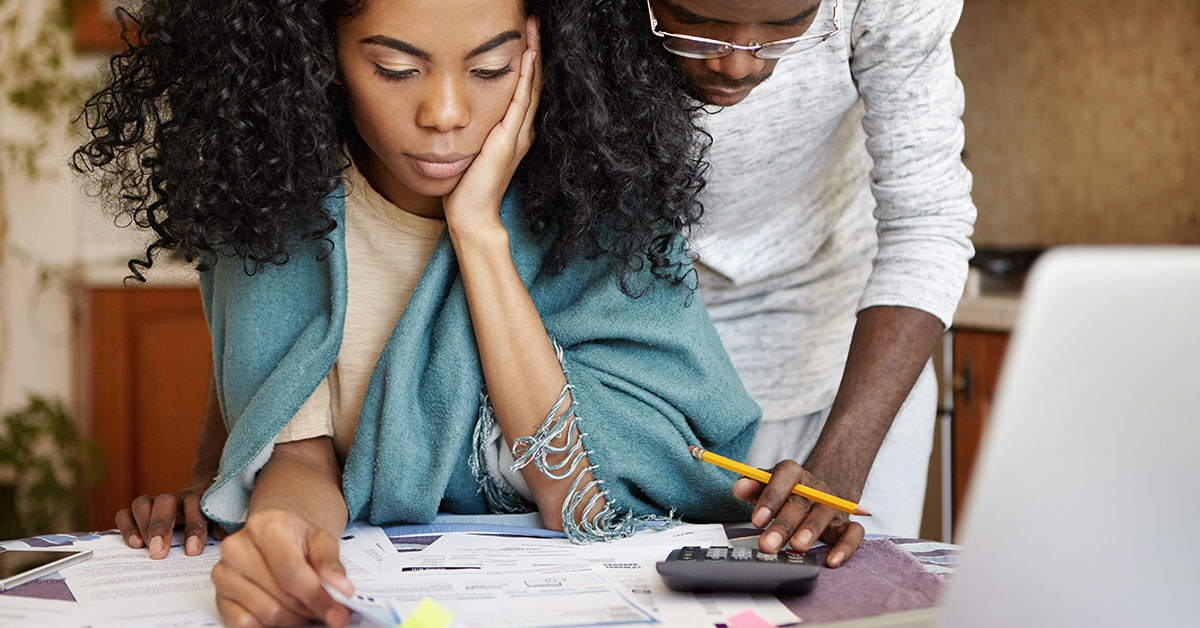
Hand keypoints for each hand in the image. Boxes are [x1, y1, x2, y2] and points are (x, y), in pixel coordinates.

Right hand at [116, 481, 225, 558]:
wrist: (206, 497)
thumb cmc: (215, 517)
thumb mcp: (224, 521)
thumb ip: (225, 526)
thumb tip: (223, 537)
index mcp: (201, 499)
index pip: (196, 506)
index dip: (194, 528)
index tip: (193, 550)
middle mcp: (178, 498)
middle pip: (165, 502)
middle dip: (160, 527)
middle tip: (158, 553)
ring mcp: (158, 503)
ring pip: (143, 503)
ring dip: (142, 526)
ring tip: (143, 547)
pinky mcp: (142, 512)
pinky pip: (126, 513)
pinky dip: (126, 526)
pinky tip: (133, 544)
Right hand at [210, 509, 352, 627]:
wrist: (274, 534)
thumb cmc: (296, 539)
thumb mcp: (320, 541)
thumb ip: (331, 564)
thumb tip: (341, 589)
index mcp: (264, 527)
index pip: (292, 573)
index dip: (318, 598)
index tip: (338, 615)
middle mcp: (237, 548)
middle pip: (281, 597)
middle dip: (309, 610)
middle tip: (327, 612)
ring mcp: (223, 573)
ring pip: (266, 613)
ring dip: (293, 619)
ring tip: (306, 609)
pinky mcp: (218, 596)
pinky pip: (244, 623)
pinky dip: (268, 625)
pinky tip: (284, 612)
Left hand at [443, 16, 541, 231]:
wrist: (472, 215)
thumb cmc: (467, 188)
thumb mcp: (472, 150)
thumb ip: (475, 132)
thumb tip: (460, 113)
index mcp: (515, 133)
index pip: (525, 90)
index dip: (528, 63)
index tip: (526, 37)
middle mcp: (521, 131)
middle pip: (533, 83)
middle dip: (535, 51)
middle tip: (535, 23)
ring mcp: (517, 135)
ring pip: (531, 88)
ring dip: (534, 56)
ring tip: (535, 30)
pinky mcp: (507, 140)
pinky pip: (520, 102)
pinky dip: (525, 78)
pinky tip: (528, 57)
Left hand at [733, 460, 864, 567]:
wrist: (812, 493)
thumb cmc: (782, 493)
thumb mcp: (763, 485)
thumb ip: (751, 485)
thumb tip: (740, 487)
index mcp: (793, 473)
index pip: (785, 477)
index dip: (771, 497)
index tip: (757, 520)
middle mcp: (814, 487)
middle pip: (800, 502)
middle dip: (783, 525)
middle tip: (768, 545)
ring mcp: (832, 504)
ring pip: (823, 514)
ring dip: (810, 532)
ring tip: (797, 548)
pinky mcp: (846, 523)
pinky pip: (853, 533)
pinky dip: (846, 547)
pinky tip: (832, 561)